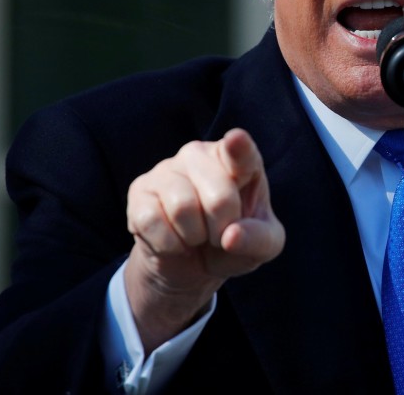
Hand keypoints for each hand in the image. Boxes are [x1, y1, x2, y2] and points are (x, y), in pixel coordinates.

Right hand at [124, 128, 284, 351]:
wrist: (192, 263)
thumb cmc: (233, 240)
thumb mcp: (263, 246)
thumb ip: (258, 239)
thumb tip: (231, 236)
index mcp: (239, 159)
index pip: (240, 150)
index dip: (238, 146)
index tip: (236, 140)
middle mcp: (200, 154)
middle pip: (219, 198)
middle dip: (222, 229)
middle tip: (218, 233)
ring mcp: (167, 168)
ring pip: (182, 208)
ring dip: (194, 237)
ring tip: (196, 235)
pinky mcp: (140, 189)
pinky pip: (152, 220)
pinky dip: (168, 244)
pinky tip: (173, 240)